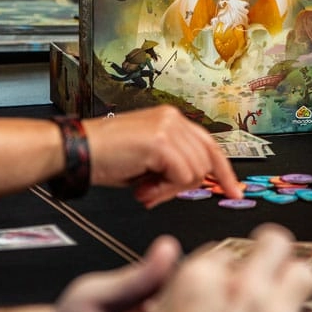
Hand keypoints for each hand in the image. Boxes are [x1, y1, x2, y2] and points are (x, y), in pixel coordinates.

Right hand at [83, 105, 241, 206]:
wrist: (76, 152)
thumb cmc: (103, 157)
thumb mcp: (148, 160)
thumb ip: (173, 165)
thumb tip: (192, 181)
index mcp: (171, 120)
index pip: (210, 146)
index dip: (223, 171)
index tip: (234, 191)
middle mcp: (173, 119)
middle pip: (205, 162)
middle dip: (183, 186)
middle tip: (155, 192)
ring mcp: (168, 128)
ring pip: (195, 172)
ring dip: (170, 190)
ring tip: (144, 188)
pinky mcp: (160, 142)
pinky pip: (181, 176)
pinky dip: (164, 190)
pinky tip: (142, 188)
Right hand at [101, 224, 311, 311]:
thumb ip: (187, 296)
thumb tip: (205, 288)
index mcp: (202, 279)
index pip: (228, 249)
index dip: (231, 264)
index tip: (232, 275)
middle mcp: (243, 291)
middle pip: (275, 244)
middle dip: (273, 252)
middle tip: (272, 262)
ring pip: (306, 274)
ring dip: (297, 284)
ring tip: (290, 296)